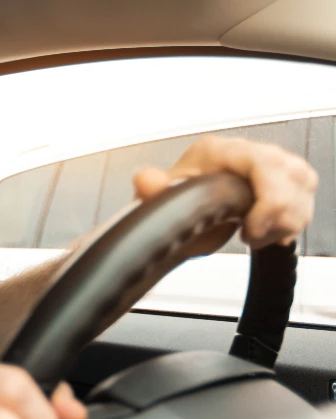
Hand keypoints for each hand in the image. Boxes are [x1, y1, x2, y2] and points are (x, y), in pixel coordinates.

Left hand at [134, 135, 317, 248]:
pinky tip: (268, 231)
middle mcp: (247, 152)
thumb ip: (153, 192)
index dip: (268, 200)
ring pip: (304, 185)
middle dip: (278, 215)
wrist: (178, 220)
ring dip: (286, 220)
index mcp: (219, 151)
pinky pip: (306, 196)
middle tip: (251, 234)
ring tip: (256, 233)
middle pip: (293, 174)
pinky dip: (292, 220)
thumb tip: (146, 181)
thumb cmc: (174, 208)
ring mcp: (268, 164)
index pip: (265, 163)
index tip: (251, 228)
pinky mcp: (282, 180)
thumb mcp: (160, 204)